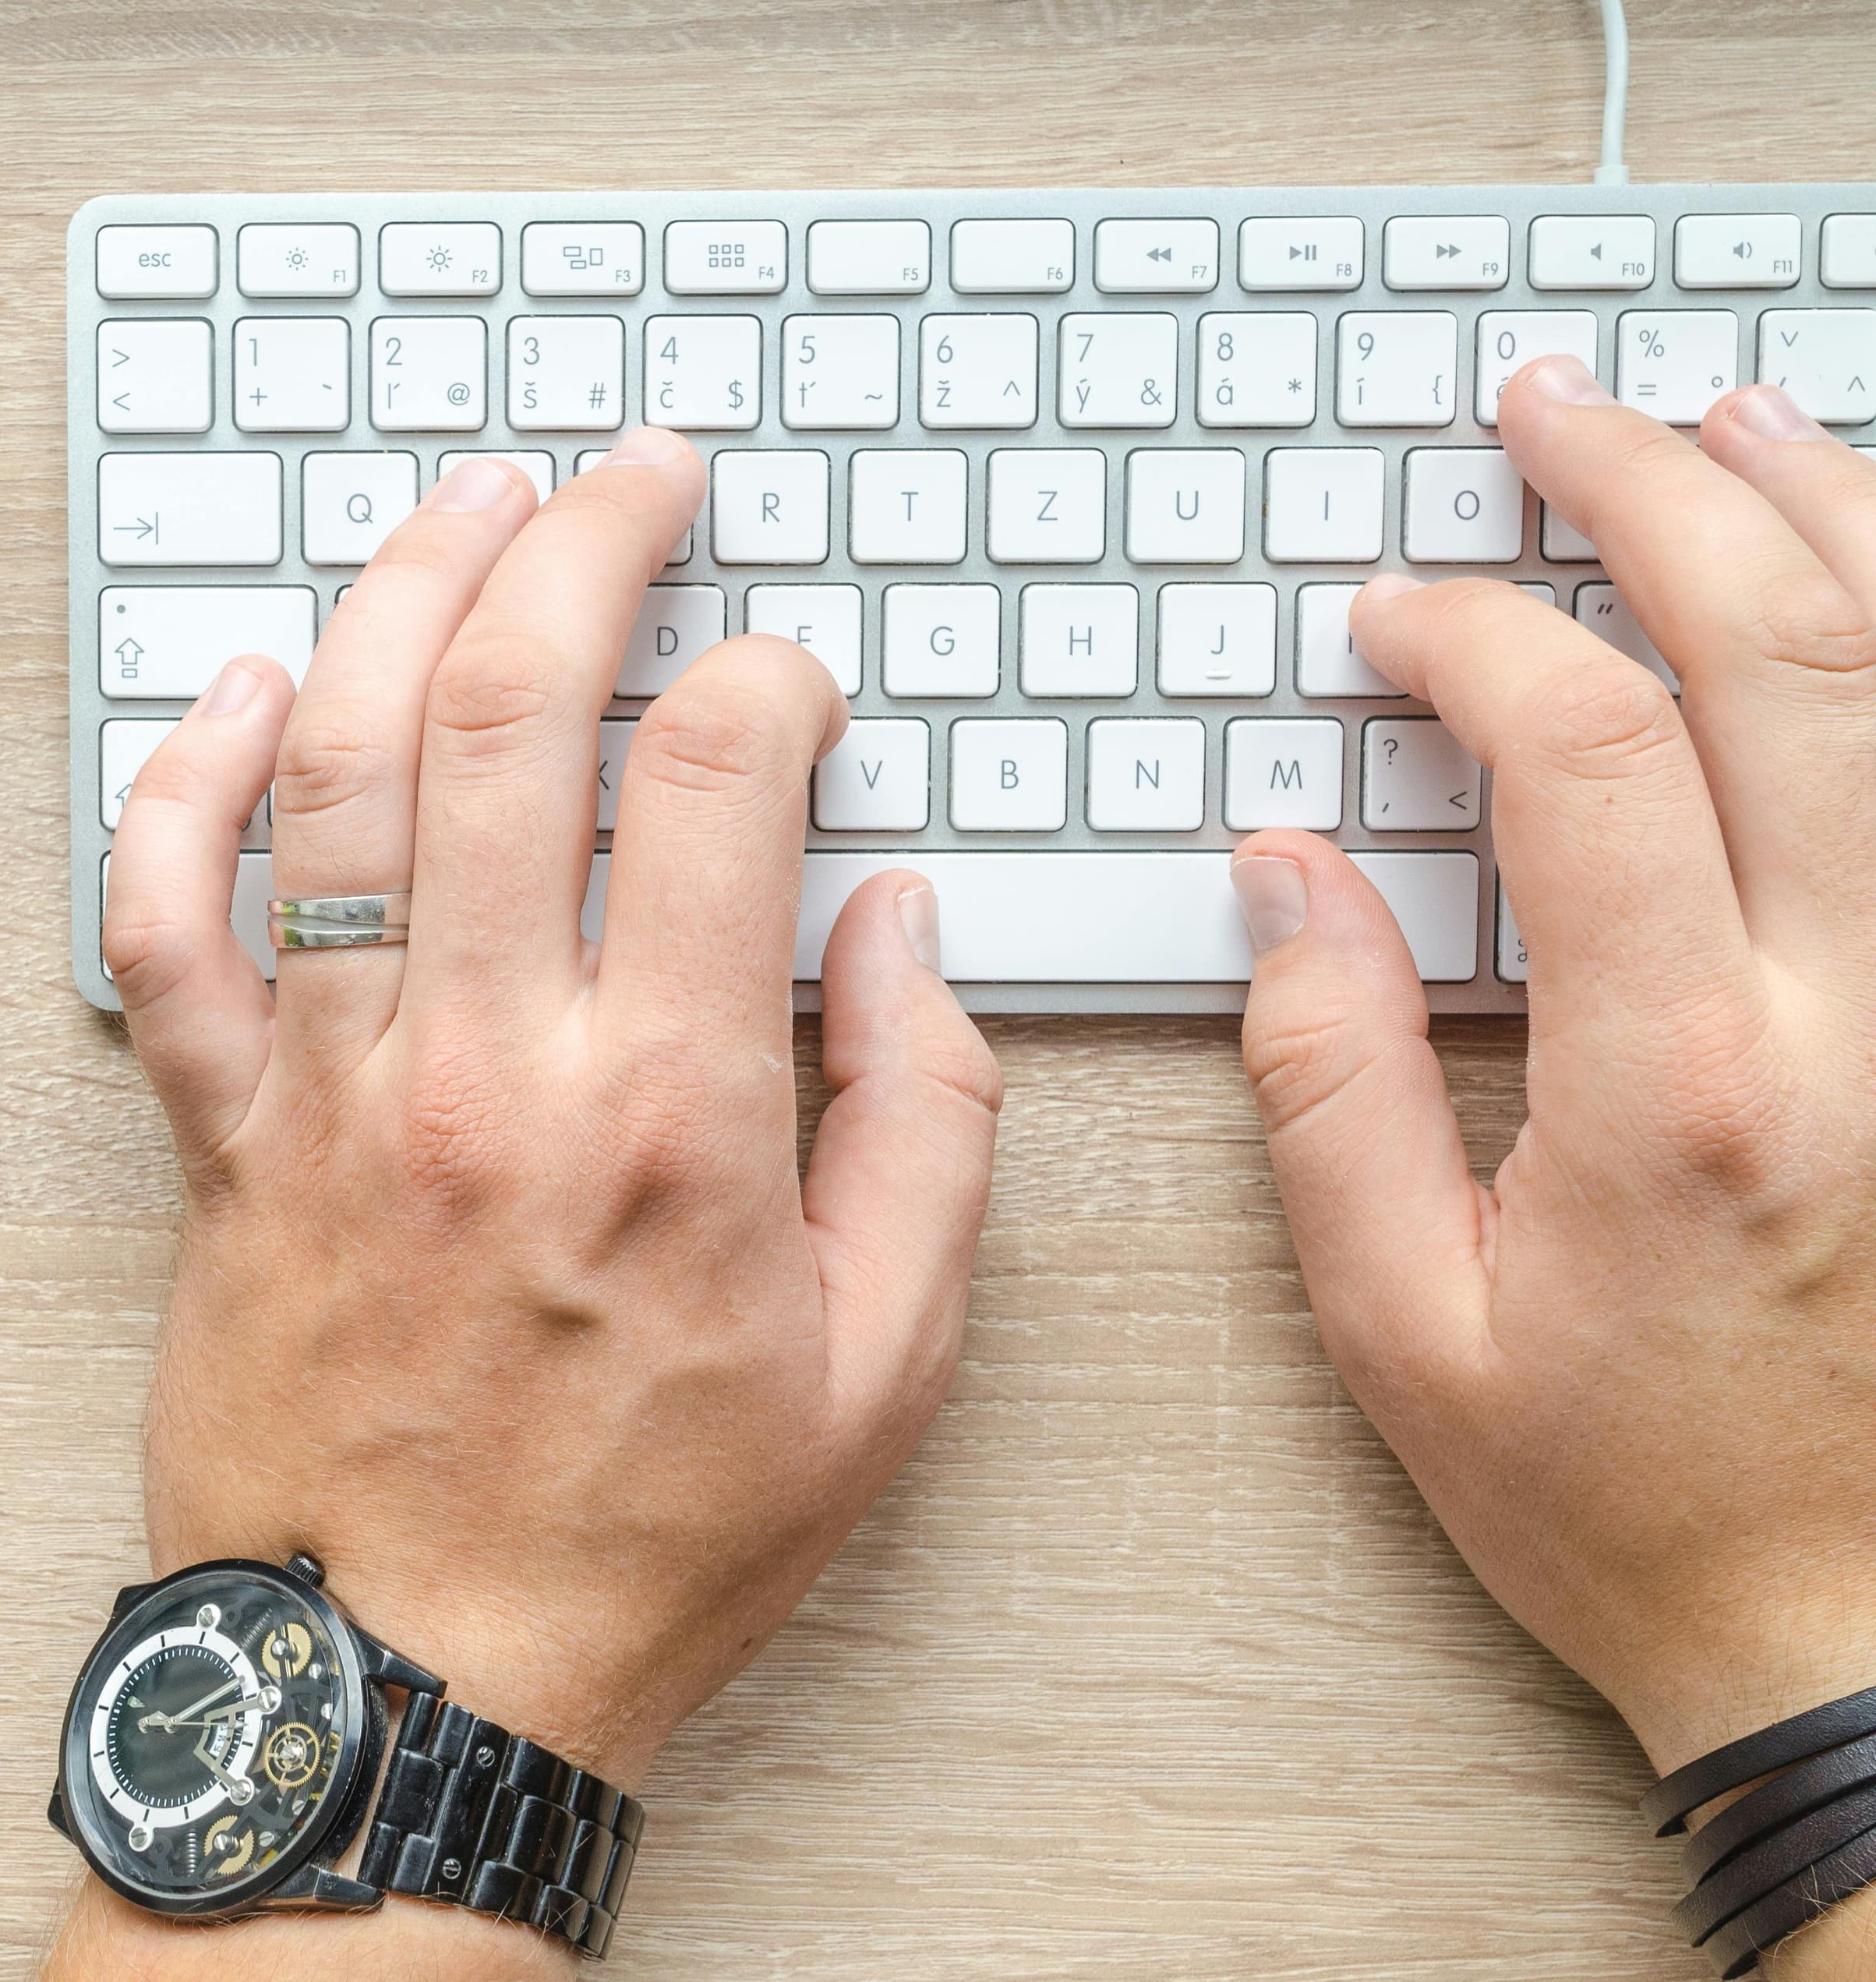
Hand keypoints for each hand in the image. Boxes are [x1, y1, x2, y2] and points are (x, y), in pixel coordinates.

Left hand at [59, 435, 998, 1975]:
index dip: (770, 676)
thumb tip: (897, 925)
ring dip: (400, 596)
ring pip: (337, 766)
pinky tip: (245, 690)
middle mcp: (485, 1060)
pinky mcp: (219, 1133)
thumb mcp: (884, 1364)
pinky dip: (188, 783)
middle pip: (511, 708)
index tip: (790, 681)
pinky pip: (165, 920)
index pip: (719, 777)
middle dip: (584, 543)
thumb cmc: (645, 1541)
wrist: (416, 1686)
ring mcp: (331, 1083)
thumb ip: (925, 1121)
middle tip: (632, 477)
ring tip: (467, 505)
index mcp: (671, 1107)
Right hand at [1231, 356, 1875, 1973]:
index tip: (1395, 619)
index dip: (1478, 638)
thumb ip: (1334, 1084)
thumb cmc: (1636, 1500)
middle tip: (1559, 417)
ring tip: (1729, 426)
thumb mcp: (1406, 1328)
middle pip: (1787, 656)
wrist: (1860, 1634)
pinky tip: (1862, 592)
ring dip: (1824, 523)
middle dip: (1657, 495)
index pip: (1590, 755)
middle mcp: (1863, 1017)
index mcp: (1685, 1084)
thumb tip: (1290, 880)